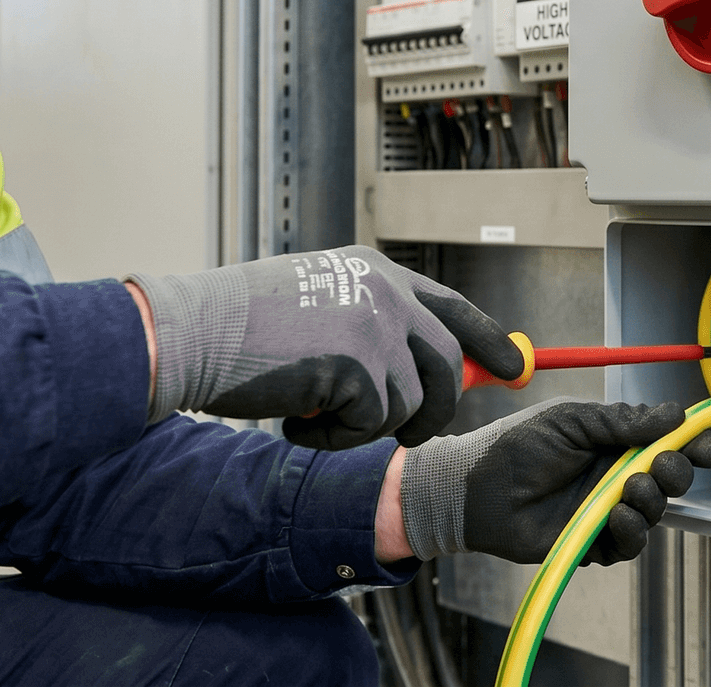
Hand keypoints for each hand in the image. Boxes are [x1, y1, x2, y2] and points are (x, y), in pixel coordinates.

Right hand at [128, 246, 524, 447]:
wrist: (195, 333)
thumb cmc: (242, 329)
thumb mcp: (321, 307)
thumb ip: (373, 328)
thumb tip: (427, 376)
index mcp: (377, 273)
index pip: (452, 308)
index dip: (488, 341)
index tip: (515, 368)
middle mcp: (386, 292)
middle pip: (446, 367)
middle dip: (431, 412)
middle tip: (399, 435)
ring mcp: (377, 325)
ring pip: (410, 404)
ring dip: (365, 427)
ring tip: (316, 414)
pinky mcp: (362, 363)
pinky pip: (373, 425)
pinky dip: (335, 437)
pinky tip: (297, 418)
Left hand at [398, 398, 710, 565]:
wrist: (477, 488)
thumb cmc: (518, 445)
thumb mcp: (573, 420)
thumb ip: (623, 421)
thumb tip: (675, 414)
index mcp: (616, 442)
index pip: (668, 442)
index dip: (693, 444)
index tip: (708, 443)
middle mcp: (617, 475)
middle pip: (671, 478)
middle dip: (678, 471)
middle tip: (664, 465)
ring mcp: (607, 510)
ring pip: (655, 513)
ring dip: (652, 500)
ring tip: (629, 488)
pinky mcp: (593, 541)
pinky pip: (628, 543)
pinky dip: (630, 529)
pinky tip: (615, 513)